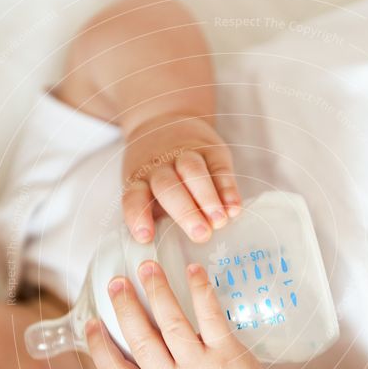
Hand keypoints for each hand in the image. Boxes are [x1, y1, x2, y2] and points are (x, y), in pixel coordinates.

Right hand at [85, 260, 269, 368]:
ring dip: (157, 292)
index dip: (99, 346)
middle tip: (117, 282)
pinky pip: (211, 318)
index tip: (91, 321)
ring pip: (172, 325)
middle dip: (125, 308)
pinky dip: (200, 292)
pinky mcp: (227, 354)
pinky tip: (192, 271)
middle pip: (141, 341)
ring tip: (147, 268)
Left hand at [121, 114, 240, 243]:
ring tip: (220, 221)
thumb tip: (158, 249)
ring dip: (207, 198)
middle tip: (201, 234)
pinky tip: (234, 208)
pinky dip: (228, 188)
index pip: (134, 197)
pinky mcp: (210, 149)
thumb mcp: (145, 187)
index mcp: (138, 179)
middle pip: (168, 187)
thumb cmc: (155, 171)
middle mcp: (159, 166)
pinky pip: (219, 167)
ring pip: (193, 172)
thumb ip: (152, 212)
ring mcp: (185, 154)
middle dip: (185, 211)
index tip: (145, 237)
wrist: (164, 119)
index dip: (138, 216)